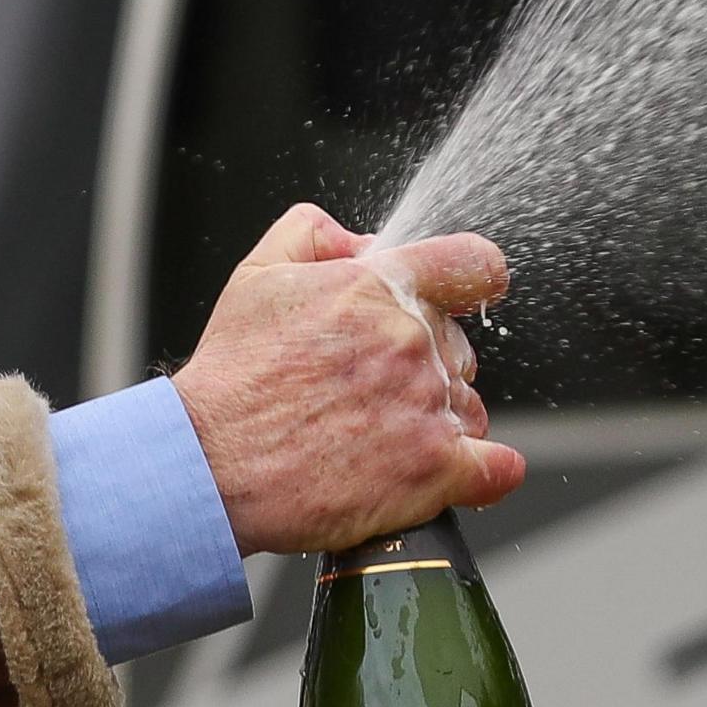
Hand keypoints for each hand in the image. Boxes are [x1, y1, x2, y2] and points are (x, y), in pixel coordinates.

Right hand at [169, 203, 524, 554]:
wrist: (208, 463)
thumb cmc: (228, 380)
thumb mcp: (255, 276)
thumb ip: (313, 235)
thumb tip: (361, 242)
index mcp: (378, 287)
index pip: (474, 265)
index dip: (470, 281)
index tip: (463, 299)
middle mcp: (410, 340)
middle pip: (460, 346)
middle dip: (424, 364)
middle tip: (365, 391)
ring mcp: (426, 404)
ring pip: (470, 407)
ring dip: (439, 420)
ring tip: (376, 438)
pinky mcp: (434, 468)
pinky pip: (498, 469)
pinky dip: (486, 471)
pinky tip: (455, 471)